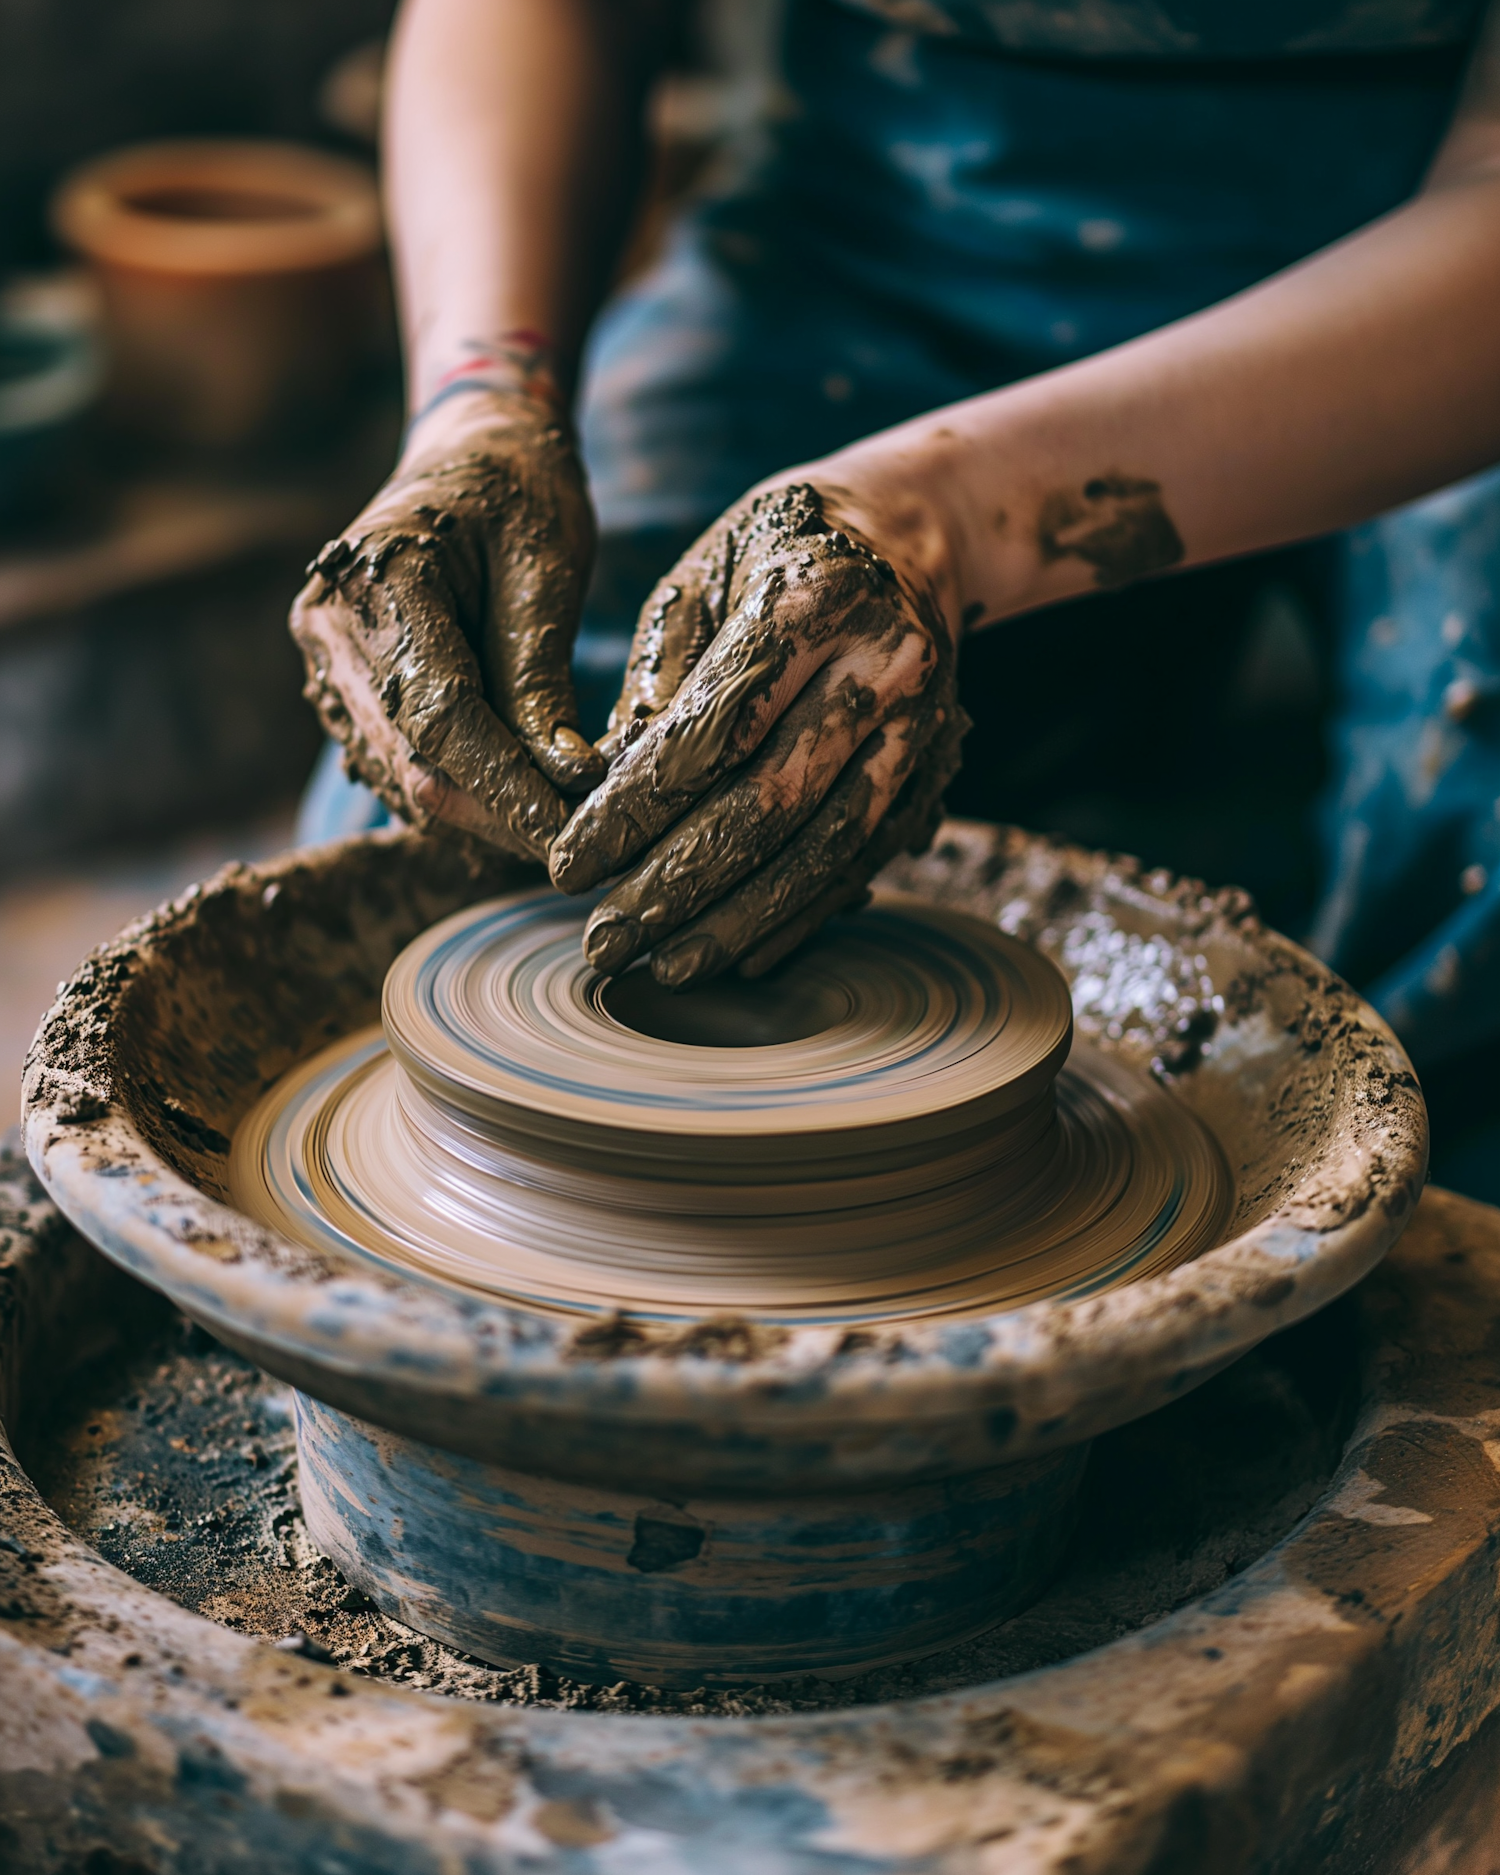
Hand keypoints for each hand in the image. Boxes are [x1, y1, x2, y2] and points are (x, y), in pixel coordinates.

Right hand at [290, 387, 605, 860]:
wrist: (467, 452)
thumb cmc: (519, 491)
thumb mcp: (547, 566)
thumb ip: (542, 674)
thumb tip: (564, 778)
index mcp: (378, 577)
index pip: (443, 715)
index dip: (507, 787)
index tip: (568, 835)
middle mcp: (329, 627)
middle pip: (413, 760)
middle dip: (498, 815)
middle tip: (576, 846)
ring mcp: (324, 663)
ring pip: (400, 778)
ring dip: (479, 816)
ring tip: (555, 827)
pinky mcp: (342, 689)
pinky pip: (396, 764)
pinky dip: (458, 793)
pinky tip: (514, 804)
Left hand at [548, 479, 968, 984]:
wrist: (919, 530)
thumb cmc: (778, 549)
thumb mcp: (701, 579)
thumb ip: (656, 683)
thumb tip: (599, 796)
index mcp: (809, 601)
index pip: (710, 732)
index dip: (634, 812)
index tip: (569, 868)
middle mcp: (880, 667)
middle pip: (770, 803)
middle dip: (678, 887)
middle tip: (605, 943)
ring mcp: (919, 724)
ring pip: (825, 848)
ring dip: (741, 920)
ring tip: (668, 969)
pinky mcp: (934, 767)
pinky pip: (866, 859)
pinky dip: (805, 915)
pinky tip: (747, 955)